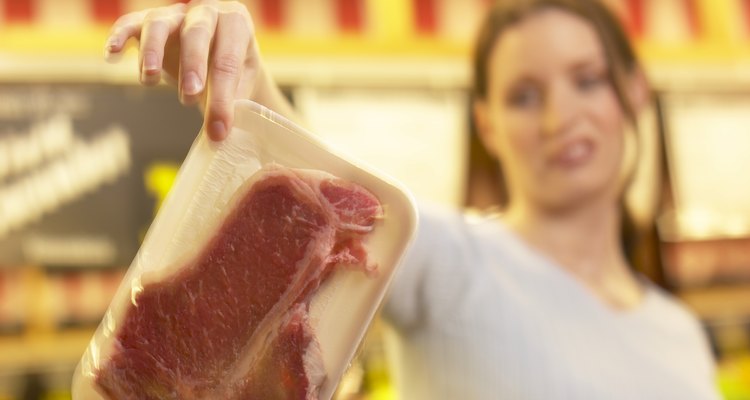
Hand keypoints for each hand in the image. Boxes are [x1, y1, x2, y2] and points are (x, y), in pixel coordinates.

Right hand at [105, 0, 259, 140]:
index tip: (218, 130)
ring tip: (149, 80)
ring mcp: (175, 14)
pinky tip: (111, 55)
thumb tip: (218, 140)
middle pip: (196, 33)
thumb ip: (232, 108)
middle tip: (190, 96)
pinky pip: (131, 23)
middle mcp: (206, 12)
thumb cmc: (233, 73)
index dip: (223, 97)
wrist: (217, 57)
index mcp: (236, 25)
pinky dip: (119, 36)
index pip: (228, 61)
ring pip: (159, 23)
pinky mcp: (149, 20)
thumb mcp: (240, 87)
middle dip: (192, 65)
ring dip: (152, 51)